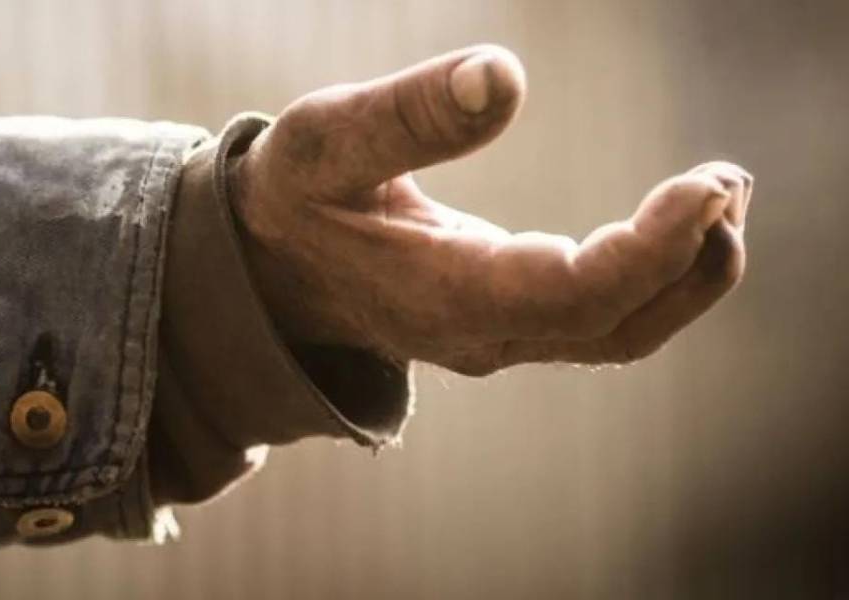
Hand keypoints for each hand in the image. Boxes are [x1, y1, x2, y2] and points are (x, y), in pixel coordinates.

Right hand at [234, 44, 751, 374]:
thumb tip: (504, 76)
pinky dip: (650, 276)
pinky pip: (596, 319)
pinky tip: (676, 222)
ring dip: (681, 275)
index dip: (651, 252)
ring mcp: (494, 338)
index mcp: (439, 296)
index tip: (706, 189)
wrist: (268, 268)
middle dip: (688, 264)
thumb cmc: (294, 195)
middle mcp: (477, 334)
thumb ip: (407, 114)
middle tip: (727, 183)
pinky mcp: (504, 323)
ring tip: (720, 196)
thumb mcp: (325, 142)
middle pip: (613, 328)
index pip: (572, 296)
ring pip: (614, 333)